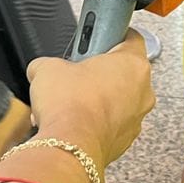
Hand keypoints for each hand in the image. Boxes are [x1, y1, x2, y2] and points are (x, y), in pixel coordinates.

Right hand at [26, 32, 154, 168]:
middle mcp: (143, 91)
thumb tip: (40, 69)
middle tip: (78, 72)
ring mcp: (136, 118)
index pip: (131, 37)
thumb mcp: (47, 68)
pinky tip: (75, 120)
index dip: (111, 35)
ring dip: (99, 98)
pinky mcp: (125, 140)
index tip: (97, 38)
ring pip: (120, 100)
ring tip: (73, 100)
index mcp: (133, 64)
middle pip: (125, 72)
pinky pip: (112, 123)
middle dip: (101, 72)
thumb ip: (48, 63)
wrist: (69, 147)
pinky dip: (97, 121)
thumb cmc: (71, 105)